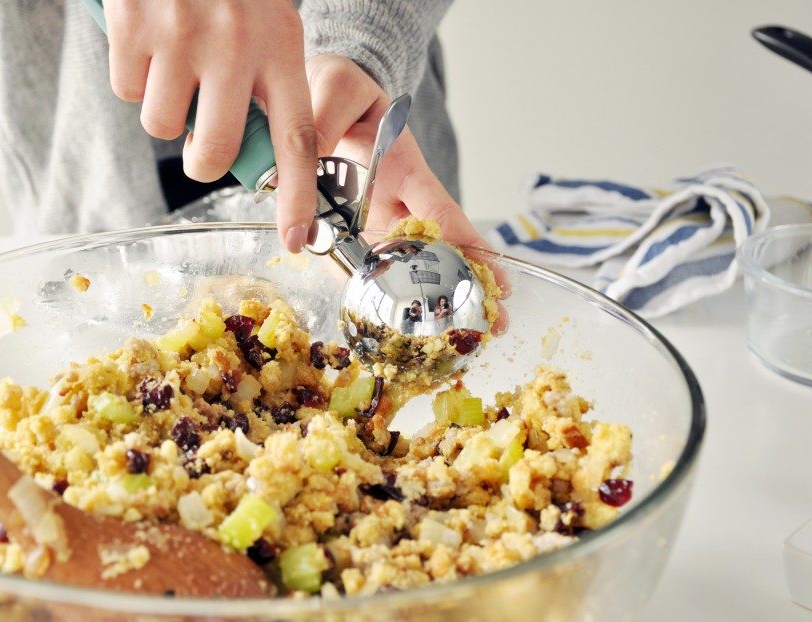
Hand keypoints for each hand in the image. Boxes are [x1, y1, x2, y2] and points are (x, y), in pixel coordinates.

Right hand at [104, 0, 317, 251]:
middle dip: (201, 156)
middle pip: (212, 152)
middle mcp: (235, 46)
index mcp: (281, 47)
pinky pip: (126, 89)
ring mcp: (181, 38)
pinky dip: (132, 72)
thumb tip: (243, 148)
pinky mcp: (134, 27)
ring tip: (174, 54)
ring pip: (161, 124)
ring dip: (163, 103)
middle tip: (199, 132)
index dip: (297, 198)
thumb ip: (263, 81)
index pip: (297, 140)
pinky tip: (148, 35)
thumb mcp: (265, 21)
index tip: (296, 240)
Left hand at [306, 55, 510, 315]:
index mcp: (405, 170)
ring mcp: (374, 223)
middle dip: (468, 290)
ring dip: (426, 306)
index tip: (497, 275)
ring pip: (403, 270)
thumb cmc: (339, 92)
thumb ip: (328, 116)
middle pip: (437, 252)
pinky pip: (358, 270)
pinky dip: (373, 299)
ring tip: (459, 342)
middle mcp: (397, 203)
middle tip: (496, 326)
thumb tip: (314, 151)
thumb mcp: (336, 90)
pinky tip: (389, 331)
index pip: (442, 211)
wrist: (319, 98)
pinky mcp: (348, 234)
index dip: (469, 244)